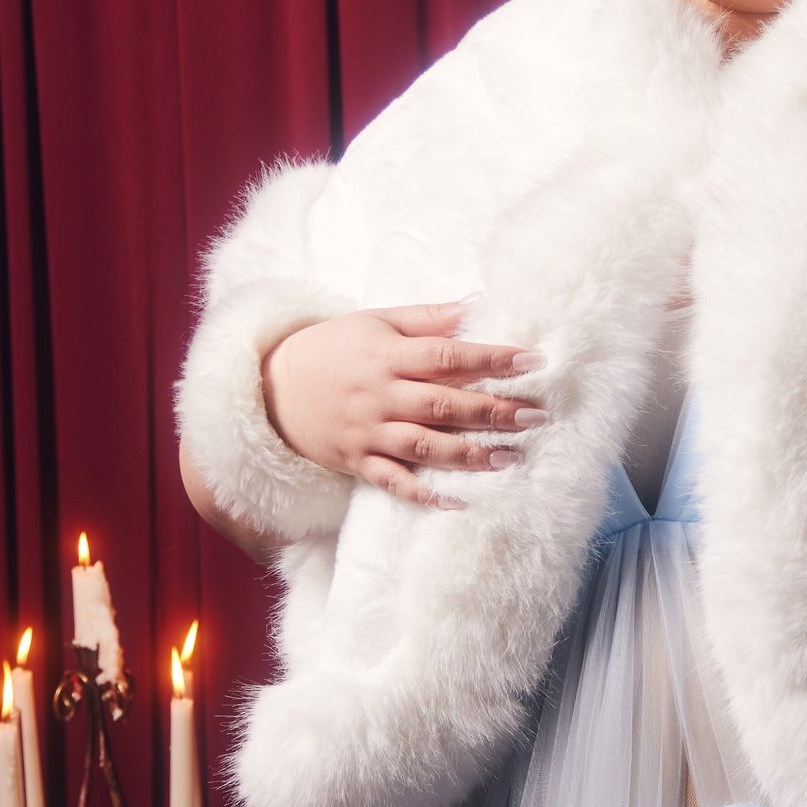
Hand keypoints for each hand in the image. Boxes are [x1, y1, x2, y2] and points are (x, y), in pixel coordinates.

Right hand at [265, 304, 540, 505]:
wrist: (271, 386)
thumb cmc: (334, 348)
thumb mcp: (377, 321)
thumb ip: (430, 317)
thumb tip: (480, 304)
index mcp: (388, 355)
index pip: (448, 356)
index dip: (491, 359)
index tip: (532, 361)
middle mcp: (381, 395)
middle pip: (444, 404)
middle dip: (493, 411)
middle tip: (536, 416)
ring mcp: (368, 432)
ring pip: (424, 445)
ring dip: (468, 453)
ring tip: (510, 457)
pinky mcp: (357, 461)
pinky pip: (392, 481)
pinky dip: (421, 494)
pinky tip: (455, 502)